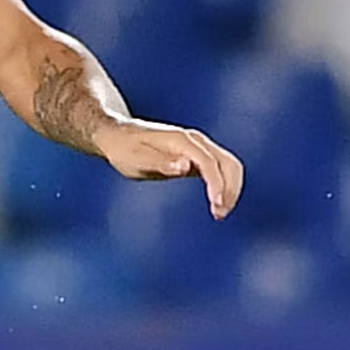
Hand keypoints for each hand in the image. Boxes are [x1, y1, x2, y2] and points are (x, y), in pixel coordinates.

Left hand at [96, 119, 244, 218]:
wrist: (117, 135)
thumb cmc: (123, 148)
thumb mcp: (135, 159)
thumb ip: (161, 163)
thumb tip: (186, 167)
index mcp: (181, 140)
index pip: (209, 162)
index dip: (217, 184)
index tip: (217, 205)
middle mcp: (195, 140)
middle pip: (228, 162)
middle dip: (230, 189)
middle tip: (220, 214)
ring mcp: (199, 146)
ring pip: (229, 165)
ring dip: (231, 188)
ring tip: (220, 212)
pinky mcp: (198, 155)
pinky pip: (222, 168)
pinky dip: (226, 184)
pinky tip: (218, 202)